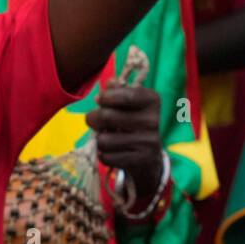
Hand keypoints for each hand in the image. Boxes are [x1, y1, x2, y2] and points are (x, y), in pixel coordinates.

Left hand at [86, 83, 163, 201]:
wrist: (149, 159)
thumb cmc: (133, 125)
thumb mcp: (129, 105)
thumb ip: (118, 91)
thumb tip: (109, 82)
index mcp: (152, 100)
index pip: (125, 95)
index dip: (106, 97)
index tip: (99, 100)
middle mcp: (153, 120)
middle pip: (107, 116)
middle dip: (93, 118)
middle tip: (92, 120)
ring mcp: (148, 142)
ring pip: (104, 140)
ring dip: (98, 140)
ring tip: (104, 138)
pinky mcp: (140, 160)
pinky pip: (107, 157)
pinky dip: (103, 155)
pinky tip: (110, 152)